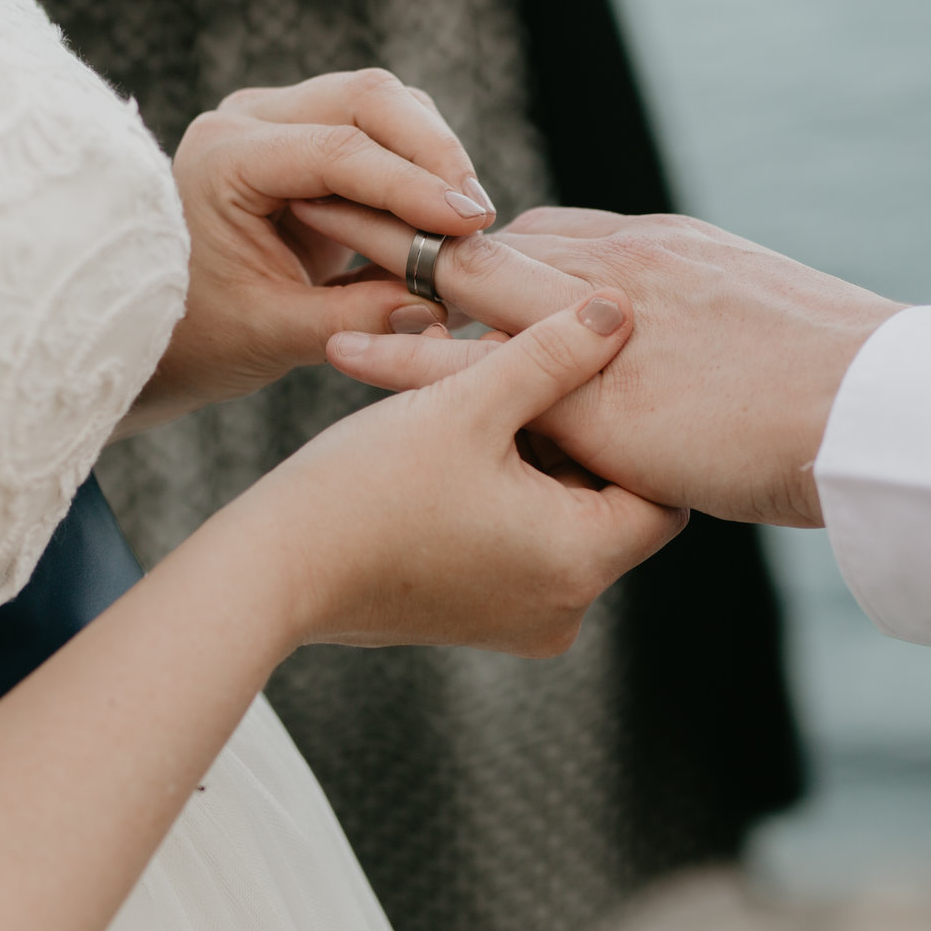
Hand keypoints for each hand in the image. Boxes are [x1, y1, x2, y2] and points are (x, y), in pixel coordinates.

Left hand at [125, 69, 502, 434]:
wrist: (157, 331)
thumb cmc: (196, 336)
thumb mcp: (271, 336)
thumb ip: (353, 318)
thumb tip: (438, 305)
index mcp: (223, 159)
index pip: (336, 150)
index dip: (412, 185)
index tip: (471, 225)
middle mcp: (247, 119)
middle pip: (367, 98)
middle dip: (434, 152)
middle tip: (479, 217)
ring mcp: (276, 119)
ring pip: (382, 103)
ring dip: (432, 154)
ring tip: (465, 223)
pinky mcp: (304, 137)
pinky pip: (379, 128)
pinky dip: (418, 163)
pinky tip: (441, 218)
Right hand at [210, 291, 687, 655]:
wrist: (270, 571)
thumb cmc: (364, 487)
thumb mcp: (468, 401)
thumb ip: (552, 351)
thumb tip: (619, 309)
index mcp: (580, 563)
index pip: (660, 489)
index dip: (629, 422)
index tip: (586, 371)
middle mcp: (565, 610)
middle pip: (608, 500)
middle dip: (573, 433)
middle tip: (525, 374)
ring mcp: (521, 621)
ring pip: (562, 517)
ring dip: (534, 457)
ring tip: (481, 403)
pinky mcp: (481, 618)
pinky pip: (523, 544)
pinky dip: (505, 493)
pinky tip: (455, 446)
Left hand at [291, 203, 907, 526]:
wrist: (876, 412)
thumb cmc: (851, 394)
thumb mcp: (780, 342)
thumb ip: (725, 341)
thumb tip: (724, 373)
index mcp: (668, 252)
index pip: (561, 239)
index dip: (500, 255)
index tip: (450, 259)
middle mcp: (622, 266)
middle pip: (498, 242)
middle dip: (421, 238)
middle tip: (345, 230)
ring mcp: (597, 319)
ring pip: (466, 280)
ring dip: (390, 271)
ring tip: (316, 262)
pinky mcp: (578, 387)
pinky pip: (463, 364)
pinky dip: (397, 352)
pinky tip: (338, 348)